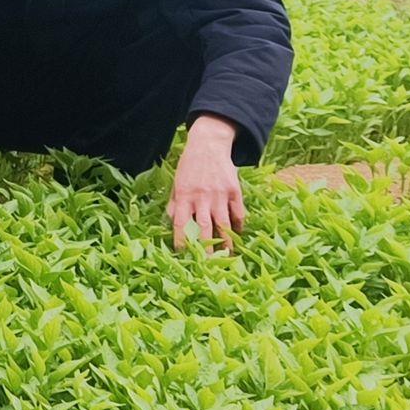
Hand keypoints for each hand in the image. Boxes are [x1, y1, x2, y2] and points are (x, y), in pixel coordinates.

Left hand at [168, 116, 244, 250]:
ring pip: (223, 223)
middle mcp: (201, 196)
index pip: (180, 223)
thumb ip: (174, 203)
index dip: (181, 240)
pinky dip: (239, 225)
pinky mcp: (234, 190)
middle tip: (208, 265)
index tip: (183, 254)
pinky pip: (238, 212)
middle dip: (205, 248)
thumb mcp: (177, 182)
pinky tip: (239, 235)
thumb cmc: (190, 165)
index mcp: (184, 195)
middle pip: (203, 228)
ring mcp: (219, 194)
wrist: (209, 144)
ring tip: (227, 256)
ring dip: (225, 242)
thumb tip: (170, 223)